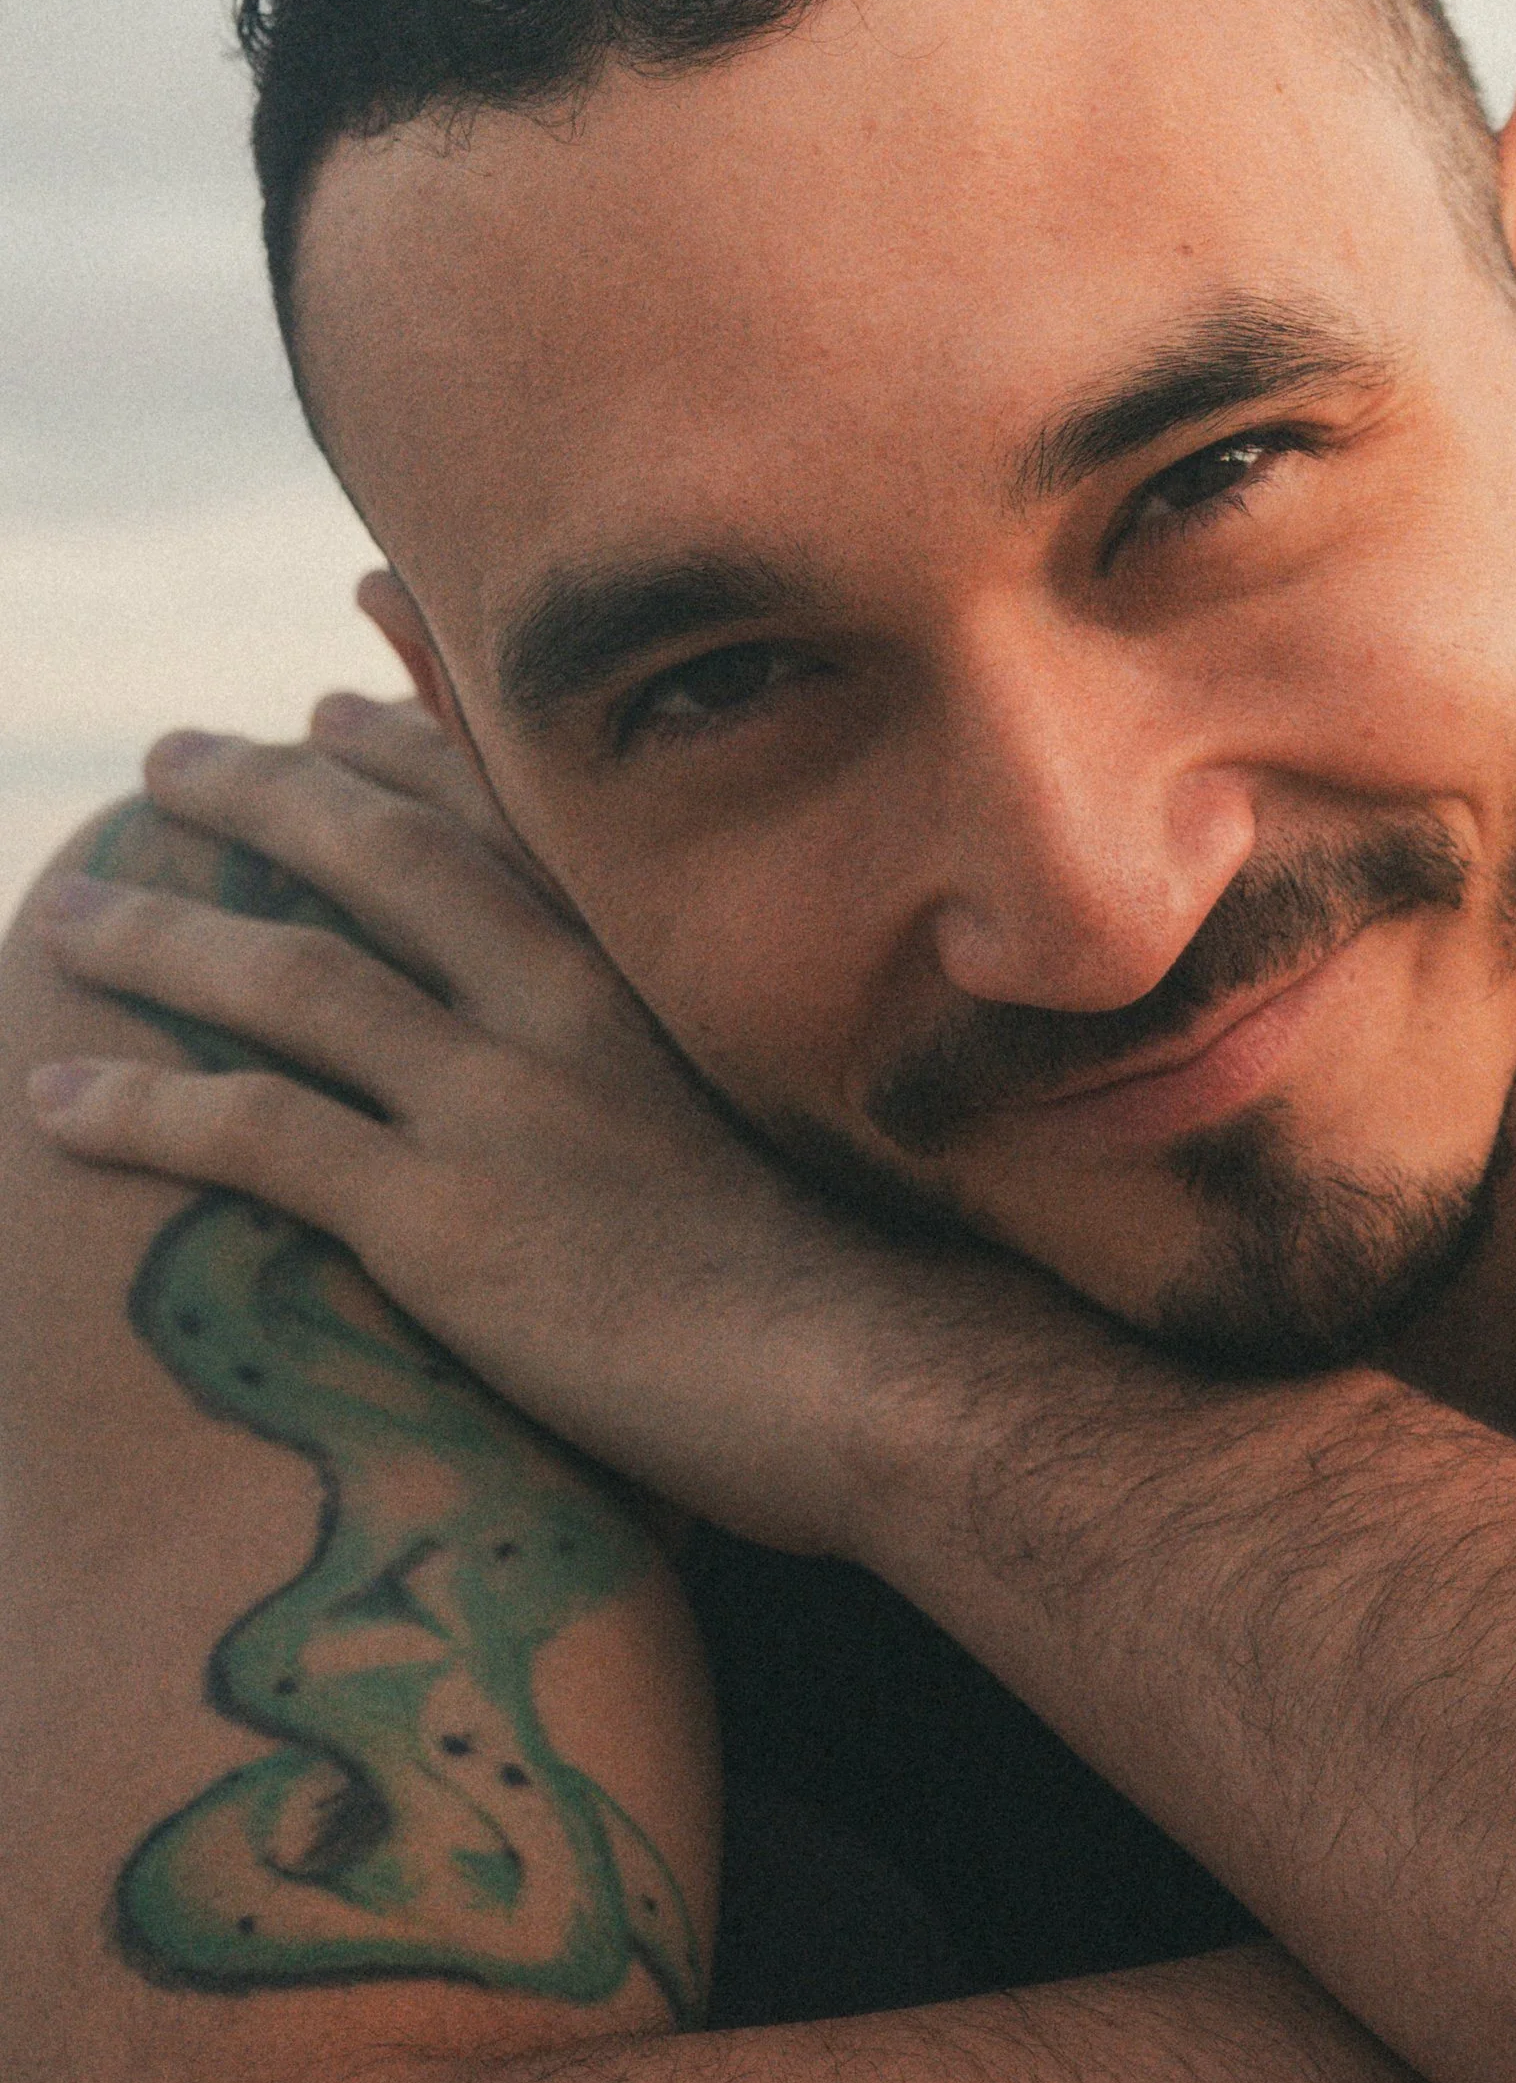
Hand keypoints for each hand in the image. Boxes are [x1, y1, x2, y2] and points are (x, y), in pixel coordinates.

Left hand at [25, 701, 930, 1549]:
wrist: (868, 1380)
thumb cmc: (848, 1285)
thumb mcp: (795, 1116)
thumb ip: (713, 1052)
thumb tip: (677, 1070)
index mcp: (650, 974)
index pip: (507, 812)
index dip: (407, 742)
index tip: (331, 702)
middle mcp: (565, 1008)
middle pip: (380, 857)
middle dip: (264, 792)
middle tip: (171, 760)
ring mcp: (498, 1104)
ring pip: (289, 979)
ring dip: (163, 933)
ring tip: (71, 909)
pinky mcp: (438, 1218)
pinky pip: (253, 1135)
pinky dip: (143, 1104)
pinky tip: (54, 1099)